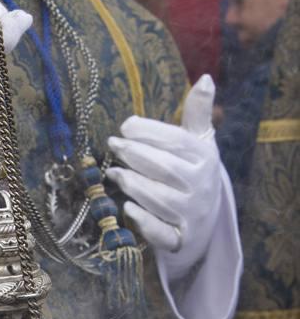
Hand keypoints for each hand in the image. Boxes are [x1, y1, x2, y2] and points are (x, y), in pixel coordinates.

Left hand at [106, 75, 222, 275]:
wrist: (205, 225)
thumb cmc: (193, 175)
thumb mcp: (199, 144)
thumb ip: (198, 114)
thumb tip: (206, 78)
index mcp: (205, 159)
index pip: (176, 142)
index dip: (150, 133)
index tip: (125, 126)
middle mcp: (201, 187)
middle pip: (164, 169)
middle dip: (135, 156)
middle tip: (113, 146)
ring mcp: (190, 215)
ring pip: (159, 199)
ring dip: (133, 185)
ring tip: (113, 173)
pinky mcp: (179, 240)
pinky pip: (160, 231)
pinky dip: (143, 221)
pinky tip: (126, 209)